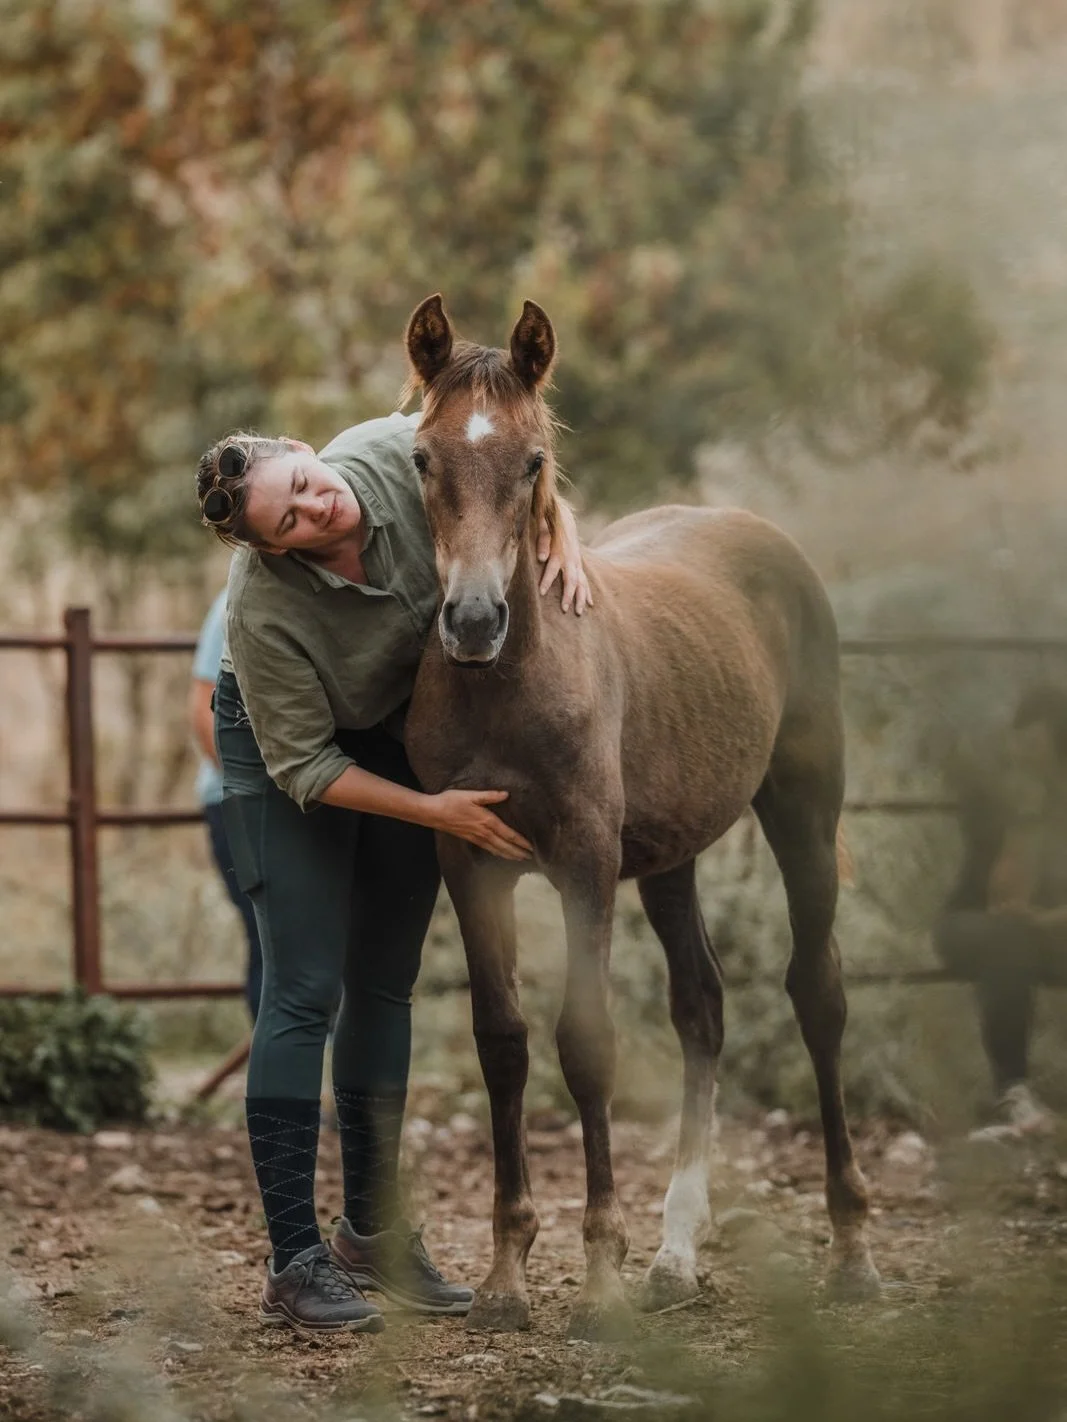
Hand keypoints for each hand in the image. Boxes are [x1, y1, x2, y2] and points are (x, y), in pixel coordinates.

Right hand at [426, 789, 532, 860]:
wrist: (433, 813)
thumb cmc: (451, 801)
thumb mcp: (471, 795)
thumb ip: (489, 796)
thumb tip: (506, 794)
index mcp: (487, 821)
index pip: (508, 834)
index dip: (521, 842)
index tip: (531, 847)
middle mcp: (484, 832)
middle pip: (505, 846)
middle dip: (518, 852)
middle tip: (530, 857)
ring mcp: (476, 838)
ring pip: (497, 849)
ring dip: (509, 855)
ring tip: (519, 858)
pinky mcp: (470, 839)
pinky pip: (488, 849)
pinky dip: (497, 853)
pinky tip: (500, 854)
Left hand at [537, 500, 591, 614]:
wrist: (564, 517)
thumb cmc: (550, 524)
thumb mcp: (543, 527)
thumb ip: (542, 540)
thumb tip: (541, 558)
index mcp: (560, 550)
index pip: (553, 567)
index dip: (547, 579)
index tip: (540, 592)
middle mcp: (571, 558)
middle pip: (572, 579)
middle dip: (568, 595)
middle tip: (564, 609)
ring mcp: (577, 562)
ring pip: (581, 582)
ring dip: (580, 598)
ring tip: (578, 612)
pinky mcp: (578, 564)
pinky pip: (585, 581)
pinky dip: (587, 593)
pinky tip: (589, 604)